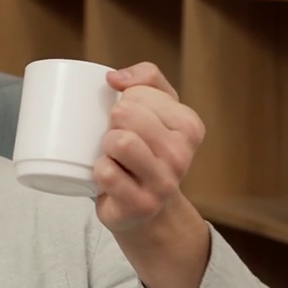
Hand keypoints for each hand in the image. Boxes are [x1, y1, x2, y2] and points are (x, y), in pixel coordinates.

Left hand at [92, 63, 205, 235]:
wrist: (143, 209)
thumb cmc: (144, 152)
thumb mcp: (156, 111)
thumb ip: (146, 79)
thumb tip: (114, 79)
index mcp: (189, 127)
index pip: (139, 93)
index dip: (123, 101)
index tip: (129, 119)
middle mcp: (182, 155)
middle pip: (126, 113)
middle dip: (111, 121)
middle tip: (115, 137)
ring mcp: (163, 184)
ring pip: (119, 141)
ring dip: (104, 146)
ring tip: (111, 156)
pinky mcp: (140, 206)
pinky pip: (106, 173)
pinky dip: (98, 171)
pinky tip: (108, 177)